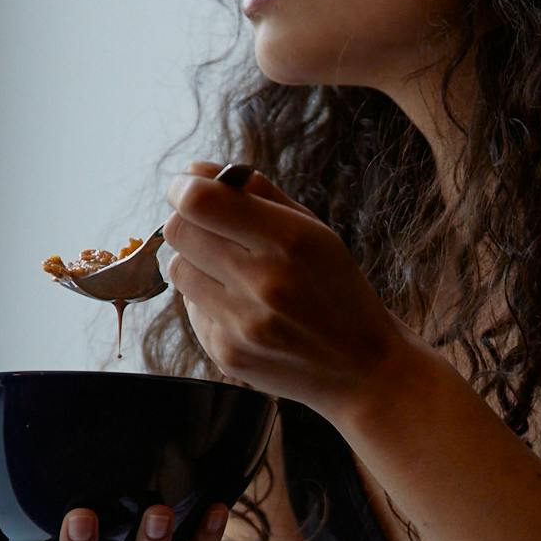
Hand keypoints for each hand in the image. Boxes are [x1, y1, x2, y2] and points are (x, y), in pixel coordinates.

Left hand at [159, 159, 415, 421]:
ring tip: (232, 272)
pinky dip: (208, 300)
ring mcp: (242, 324)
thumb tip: (193, 170)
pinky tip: (244, 308)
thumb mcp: (314, 231)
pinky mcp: (227, 354)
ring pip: (176, 269)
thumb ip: (256, 193)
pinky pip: (191, 309)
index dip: (184, 188)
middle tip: (212, 228)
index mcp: (289, 241)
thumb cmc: (338, 290)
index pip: (199, 202)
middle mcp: (263, 283)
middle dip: (189, 222)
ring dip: (195, 262)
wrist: (364, 370)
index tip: (188, 189)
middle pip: (179, 232)